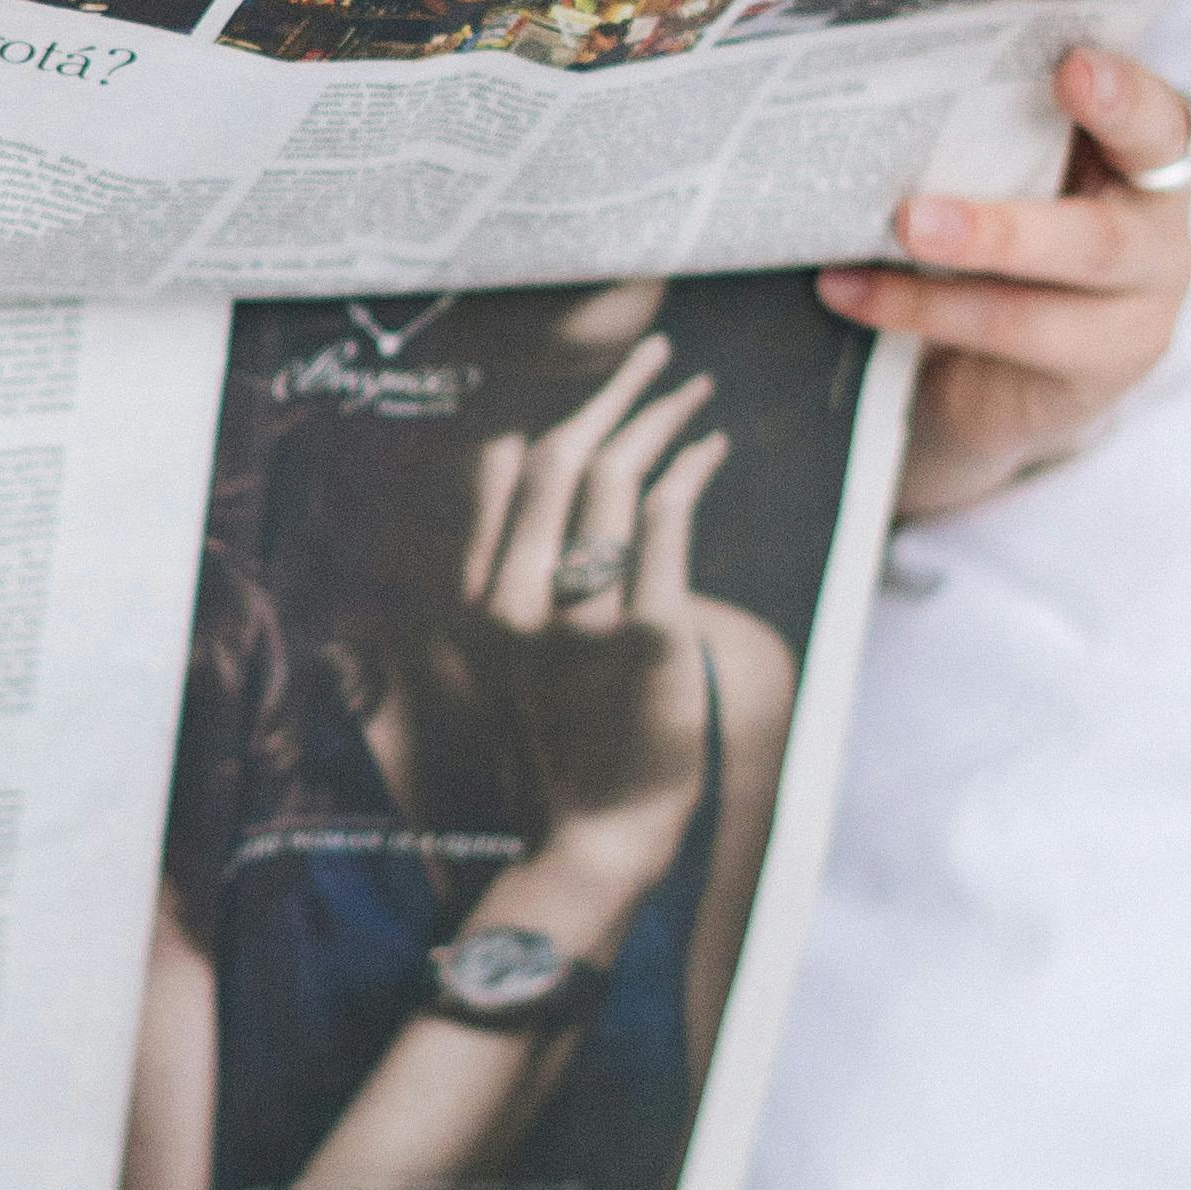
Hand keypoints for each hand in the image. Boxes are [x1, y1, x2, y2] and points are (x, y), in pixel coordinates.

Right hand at [458, 332, 731, 890]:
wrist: (593, 836)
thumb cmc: (560, 744)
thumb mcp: (507, 656)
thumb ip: (507, 572)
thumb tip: (525, 477)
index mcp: (479, 600)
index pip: (505, 472)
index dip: (554, 413)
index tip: (596, 384)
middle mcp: (517, 600)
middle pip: (562, 459)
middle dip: (613, 392)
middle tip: (657, 353)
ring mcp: (580, 617)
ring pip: (617, 479)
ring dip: (660, 418)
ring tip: (693, 391)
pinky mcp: (647, 636)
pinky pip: (668, 523)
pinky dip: (690, 470)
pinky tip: (711, 448)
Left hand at [815, 47, 1190, 519]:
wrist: (1013, 366)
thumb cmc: (1016, 225)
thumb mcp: (1022, 166)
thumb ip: (999, 127)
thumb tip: (885, 73)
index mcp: (1150, 165)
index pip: (1158, 125)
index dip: (1124, 99)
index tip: (1072, 69)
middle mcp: (1157, 241)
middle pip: (1099, 239)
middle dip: (1006, 229)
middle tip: (914, 216)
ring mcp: (1133, 319)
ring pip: (1043, 307)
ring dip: (956, 273)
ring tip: (888, 240)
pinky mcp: (1091, 376)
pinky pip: (1001, 340)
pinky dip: (913, 309)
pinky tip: (844, 288)